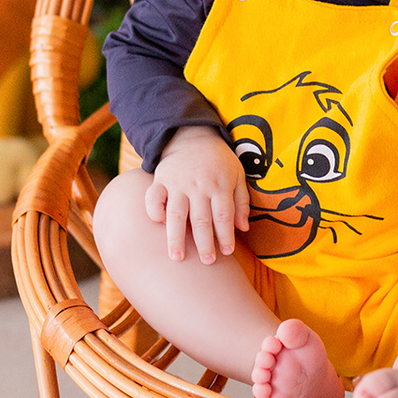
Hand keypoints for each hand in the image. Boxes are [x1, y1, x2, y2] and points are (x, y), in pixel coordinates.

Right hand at [145, 126, 250, 263]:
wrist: (193, 135)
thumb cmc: (219, 161)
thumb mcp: (237, 174)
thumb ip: (241, 201)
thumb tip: (243, 228)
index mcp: (220, 185)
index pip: (224, 216)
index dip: (226, 236)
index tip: (227, 253)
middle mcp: (198, 186)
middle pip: (202, 219)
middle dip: (205, 243)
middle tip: (207, 262)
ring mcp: (178, 183)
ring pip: (176, 214)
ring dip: (176, 237)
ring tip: (177, 258)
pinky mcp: (160, 179)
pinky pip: (153, 197)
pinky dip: (153, 210)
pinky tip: (157, 224)